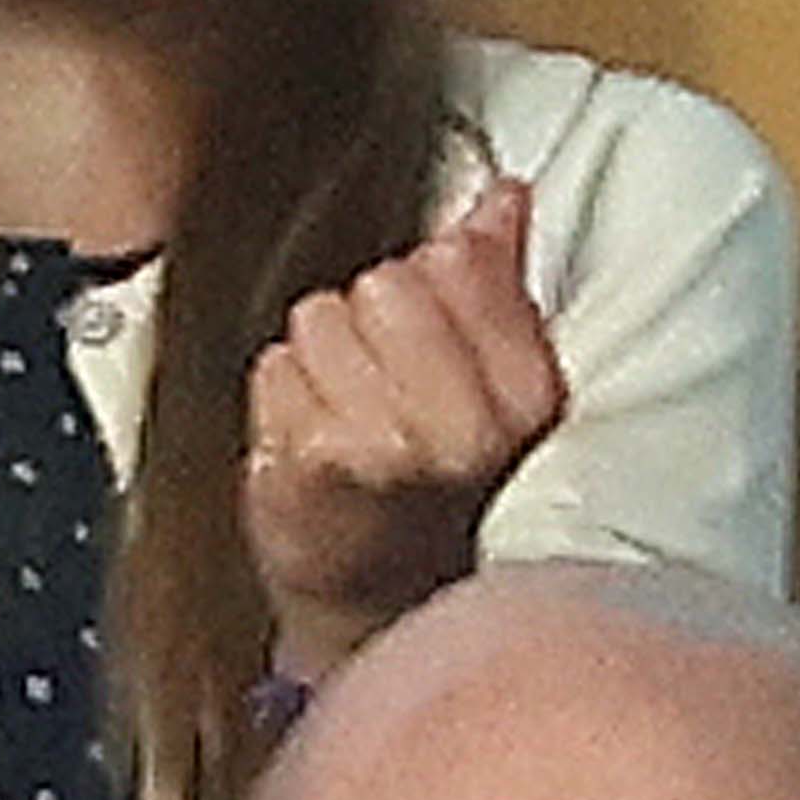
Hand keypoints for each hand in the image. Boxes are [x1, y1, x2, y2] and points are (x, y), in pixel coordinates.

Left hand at [237, 177, 566, 678]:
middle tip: (380, 397)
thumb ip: (497, 281)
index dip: (424, 292)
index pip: (450, 264)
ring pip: (317, 322)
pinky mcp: (311, 469)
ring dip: (319, 368)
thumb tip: (501, 193)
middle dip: (366, 329)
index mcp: (526, 395)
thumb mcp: (492, 385)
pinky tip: (309, 451)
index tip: (429, 352)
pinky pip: (273, 373)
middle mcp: (468, 426)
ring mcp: (388, 450)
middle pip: (379, 286)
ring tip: (346, 426)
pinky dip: (279, 406)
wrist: (376, 605)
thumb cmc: (436, 490)